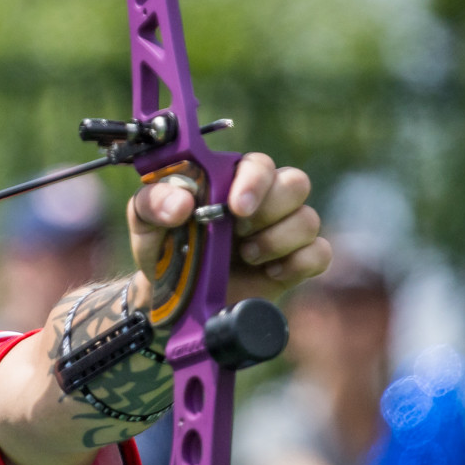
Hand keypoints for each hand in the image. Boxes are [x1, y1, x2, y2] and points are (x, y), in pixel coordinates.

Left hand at [127, 151, 329, 304]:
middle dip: (270, 211)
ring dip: (278, 240)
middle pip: (296, 184)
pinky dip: (298, 263)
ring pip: (309, 219)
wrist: (173, 300)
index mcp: (230, 180)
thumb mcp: (145, 221)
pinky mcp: (294, 263)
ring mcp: (281, 231)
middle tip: (240, 234)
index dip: (255, 182)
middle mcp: (263, 200)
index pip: (259, 164)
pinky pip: (319, 253)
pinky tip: (270, 272)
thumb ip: (153, 202)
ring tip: (247, 256)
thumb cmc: (163, 249)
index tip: (237, 208)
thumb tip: (182, 202)